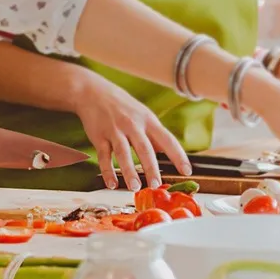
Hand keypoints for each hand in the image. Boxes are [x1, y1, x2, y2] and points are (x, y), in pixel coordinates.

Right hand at [70, 71, 191, 191]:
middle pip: (144, 148)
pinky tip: (112, 183)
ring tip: (134, 187)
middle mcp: (132, 125)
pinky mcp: (99, 136)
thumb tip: (166, 151)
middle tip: (156, 184)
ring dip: (129, 171)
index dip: (178, 156)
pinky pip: (104, 156)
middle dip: (151, 168)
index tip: (187, 171)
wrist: (92, 92)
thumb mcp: (142, 114)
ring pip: (123, 152)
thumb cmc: (121, 105)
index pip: (167, 139)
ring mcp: (115, 130)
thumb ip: (153, 133)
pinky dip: (107, 171)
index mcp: (147, 120)